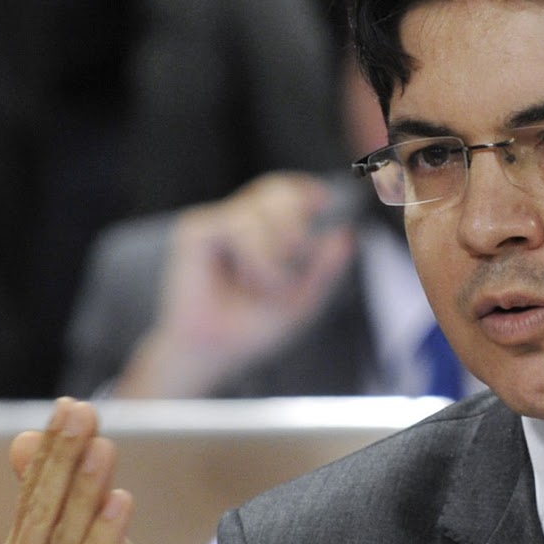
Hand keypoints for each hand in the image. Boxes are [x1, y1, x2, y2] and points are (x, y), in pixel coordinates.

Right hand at [0, 398, 186, 543]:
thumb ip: (71, 503)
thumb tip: (29, 440)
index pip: (35, 496)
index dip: (53, 450)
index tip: (74, 406)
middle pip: (43, 510)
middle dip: (64, 458)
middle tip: (81, 412)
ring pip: (64, 538)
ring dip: (85, 488)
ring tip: (104, 445)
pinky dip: (105, 536)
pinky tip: (121, 500)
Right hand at [115, 171, 356, 396]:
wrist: (214, 353)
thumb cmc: (252, 328)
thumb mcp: (301, 300)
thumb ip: (325, 269)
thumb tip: (346, 233)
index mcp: (263, 233)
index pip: (287, 194)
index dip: (305, 191)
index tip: (324, 200)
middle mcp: (239, 223)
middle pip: (277, 192)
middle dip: (296, 223)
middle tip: (296, 254)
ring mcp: (217, 224)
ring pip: (262, 211)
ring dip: (275, 255)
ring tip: (265, 286)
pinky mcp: (198, 231)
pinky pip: (240, 226)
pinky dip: (257, 257)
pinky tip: (248, 280)